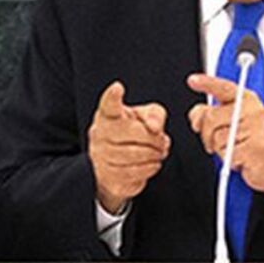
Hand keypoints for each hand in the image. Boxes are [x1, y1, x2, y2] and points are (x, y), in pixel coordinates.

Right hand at [88, 81, 170, 213]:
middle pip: (131, 132)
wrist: (117, 164)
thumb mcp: (147, 117)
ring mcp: (100, 155)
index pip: (108, 104)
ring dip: (153, 155)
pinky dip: (149, 168)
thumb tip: (154, 127)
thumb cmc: (133, 134)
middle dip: (153, 138)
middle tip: (164, 142)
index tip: (118, 88)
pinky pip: (132, 173)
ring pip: (132, 154)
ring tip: (160, 153)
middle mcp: (99, 133)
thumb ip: (155, 115)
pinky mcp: (107, 175)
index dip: (112, 96)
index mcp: (108, 115)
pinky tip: (154, 164)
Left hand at [186, 73, 263, 199]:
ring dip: (220, 151)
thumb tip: (196, 115)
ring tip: (235, 150)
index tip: (193, 80)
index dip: (207, 83)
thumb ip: (211, 115)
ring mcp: (255, 129)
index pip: (224, 88)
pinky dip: (230, 161)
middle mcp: (252, 111)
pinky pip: (227, 155)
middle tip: (215, 142)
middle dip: (206, 134)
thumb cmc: (255, 144)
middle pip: (211, 118)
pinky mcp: (255, 148)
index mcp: (247, 101)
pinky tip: (241, 159)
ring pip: (217, 139)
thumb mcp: (232, 124)